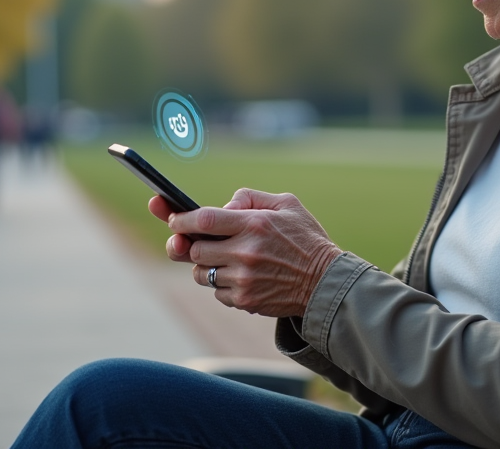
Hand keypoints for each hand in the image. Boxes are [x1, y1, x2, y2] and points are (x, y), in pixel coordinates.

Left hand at [149, 189, 342, 317]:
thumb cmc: (306, 238)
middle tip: (196, 240)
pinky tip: (242, 276)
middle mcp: (246, 253)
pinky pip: (217, 292)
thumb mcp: (286, 204)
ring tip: (225, 258)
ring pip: (201, 274)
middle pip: (195, 250)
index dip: (181, 219)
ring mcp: (244, 281)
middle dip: (190, 244)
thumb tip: (224, 205)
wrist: (326, 282)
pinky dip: (222, 284)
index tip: (173, 218)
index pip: (203, 220)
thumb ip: (250, 197)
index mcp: (254, 225)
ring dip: (205, 265)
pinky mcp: (245, 301)